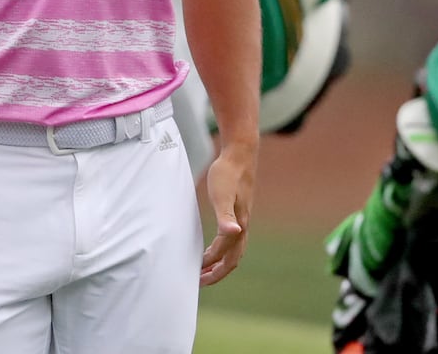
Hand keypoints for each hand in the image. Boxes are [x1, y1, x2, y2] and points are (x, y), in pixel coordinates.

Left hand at [200, 144, 255, 285]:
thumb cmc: (228, 174)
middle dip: (217, 273)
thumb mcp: (222, 195)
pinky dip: (222, 248)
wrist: (240, 156)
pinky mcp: (239, 213)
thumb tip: (234, 231)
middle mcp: (242, 226)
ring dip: (220, 262)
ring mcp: (242, 220)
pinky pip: (232, 239)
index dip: (211, 268)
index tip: (195, 276)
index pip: (224, 256)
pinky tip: (212, 244)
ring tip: (204, 267)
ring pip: (234, 250)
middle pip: (232, 259)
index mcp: (238, 226)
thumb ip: (226, 215)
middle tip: (200, 281)